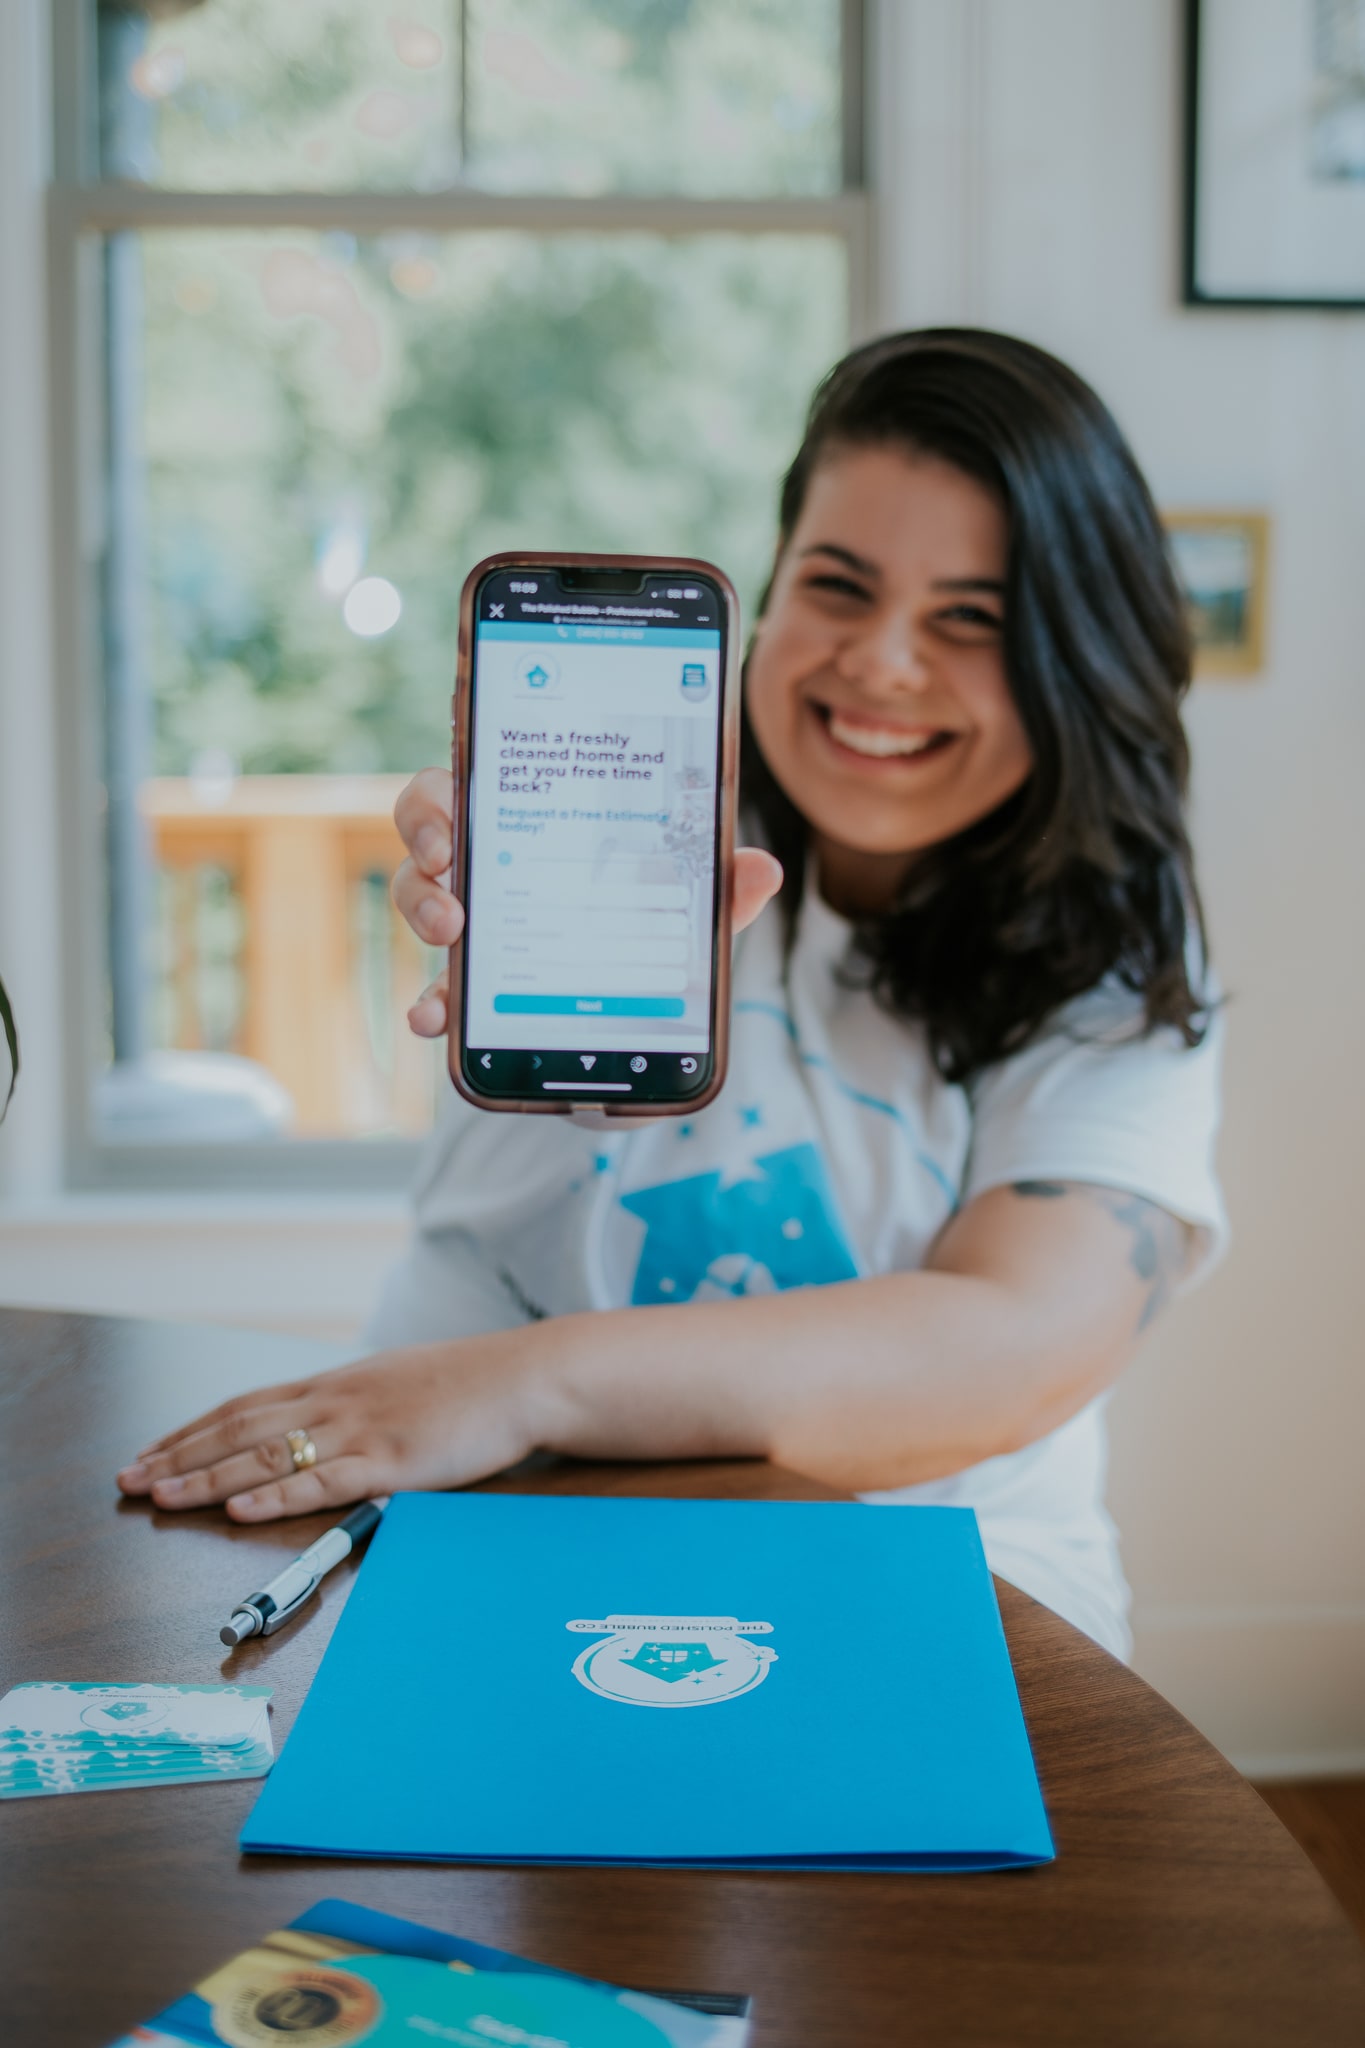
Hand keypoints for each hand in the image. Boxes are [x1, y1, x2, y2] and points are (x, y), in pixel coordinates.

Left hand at [115, 1332, 543, 1521]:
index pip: (243, 1407)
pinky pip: (321, 1482)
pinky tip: (237, 1507)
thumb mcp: (393, 1383)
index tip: (149, 1451)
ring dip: (207, 1478)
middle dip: (179, 1456)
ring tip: (160, 1494)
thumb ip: (350, 1405)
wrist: (521, 1377)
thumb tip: (313, 1427)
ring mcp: (361, 1431)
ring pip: (267, 1456)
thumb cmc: (465, 1385)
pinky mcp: (391, 1462)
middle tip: (128, 1479)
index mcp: (334, 1385)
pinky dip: (274, 1495)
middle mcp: (335, 1402)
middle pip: (240, 1430)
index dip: (191, 1431)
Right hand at [391, 767, 783, 1037]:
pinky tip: (433, 1018)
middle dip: (426, 841)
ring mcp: (473, 923)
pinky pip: (438, 987)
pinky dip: (432, 1002)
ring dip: (423, 911)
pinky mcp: (472, 986)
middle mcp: (490, 862)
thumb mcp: (684, 908)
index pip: (472, 783)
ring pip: (421, 899)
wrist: (634, 1020)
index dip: (447, 789)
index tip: (453, 807)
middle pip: (429, 829)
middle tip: (450, 868)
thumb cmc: (648, 931)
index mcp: (534, 821)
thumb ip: (716, 887)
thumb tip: (764, 868)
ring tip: (451, 936)